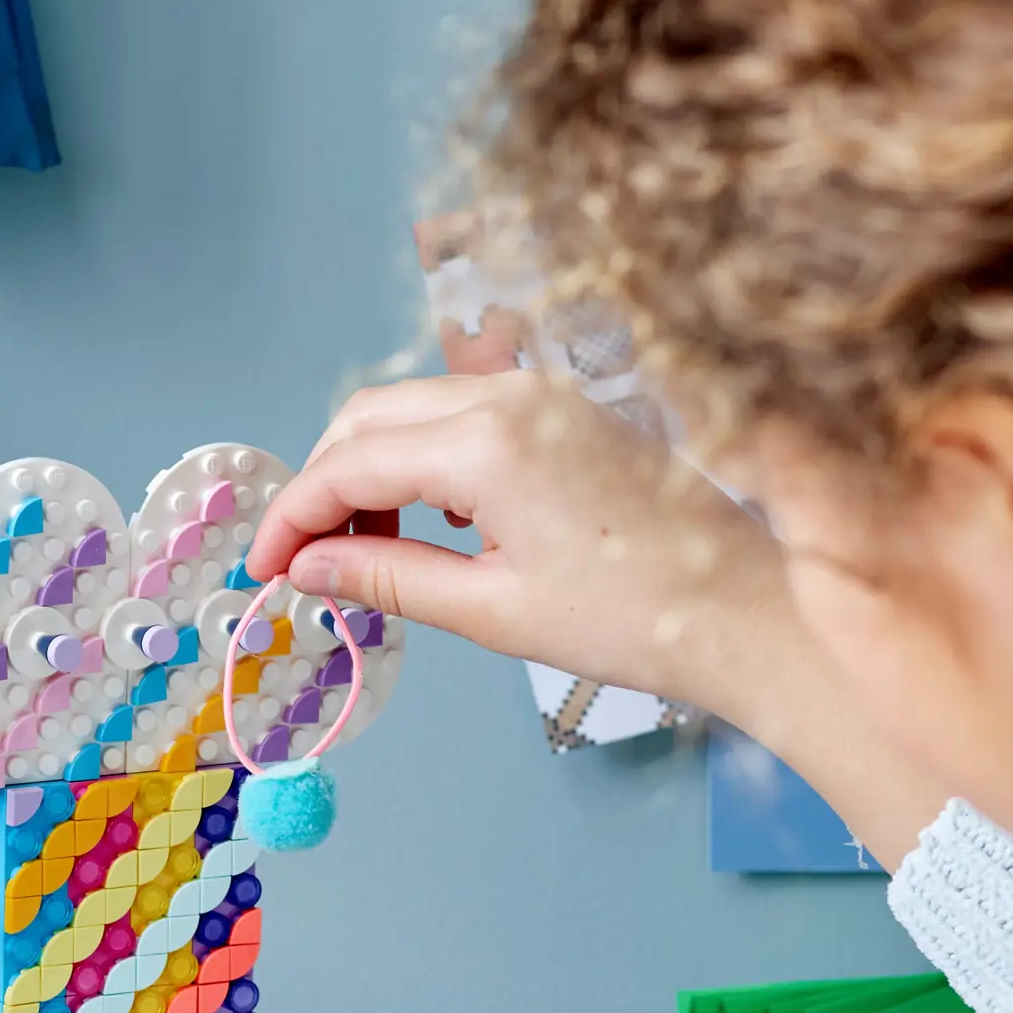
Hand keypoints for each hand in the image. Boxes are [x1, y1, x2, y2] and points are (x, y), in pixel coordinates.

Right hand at [243, 372, 784, 714]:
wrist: (750, 612)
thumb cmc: (637, 618)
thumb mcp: (492, 610)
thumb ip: (386, 579)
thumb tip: (306, 571)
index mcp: (486, 441)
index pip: (348, 463)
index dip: (291, 516)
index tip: (263, 569)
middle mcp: (511, 395)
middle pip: (369, 418)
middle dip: (323, 486)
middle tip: (303, 562)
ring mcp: (544, 394)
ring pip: (413, 410)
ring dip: (371, 470)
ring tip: (361, 553)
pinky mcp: (569, 409)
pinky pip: (464, 415)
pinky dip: (424, 460)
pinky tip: (428, 525)